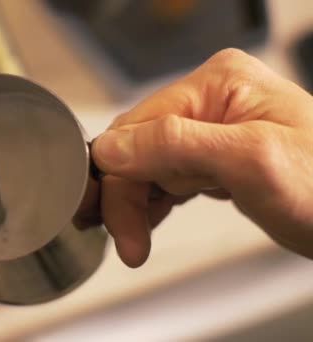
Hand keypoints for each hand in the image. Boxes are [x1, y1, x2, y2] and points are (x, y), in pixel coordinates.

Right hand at [92, 49, 312, 267]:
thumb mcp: (251, 162)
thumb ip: (175, 146)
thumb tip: (109, 147)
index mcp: (215, 84)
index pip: (137, 128)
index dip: (119, 177)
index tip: (115, 222)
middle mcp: (209, 100)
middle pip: (136, 148)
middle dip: (129, 197)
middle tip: (131, 242)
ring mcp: (211, 129)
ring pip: (146, 165)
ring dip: (138, 204)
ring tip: (139, 239)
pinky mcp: (214, 157)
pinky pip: (166, 176)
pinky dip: (155, 202)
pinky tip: (149, 222)